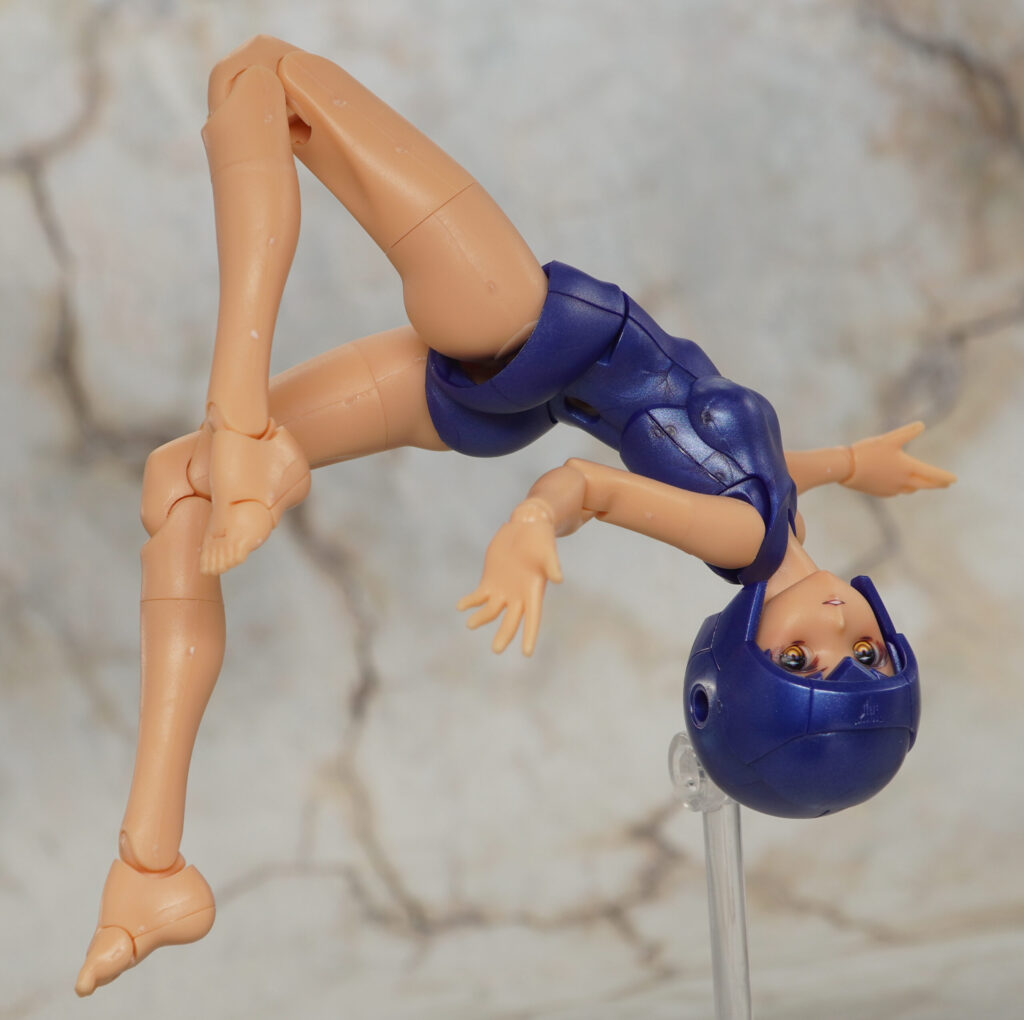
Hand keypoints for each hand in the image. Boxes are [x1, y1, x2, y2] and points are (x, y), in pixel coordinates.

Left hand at [457, 499, 562, 655]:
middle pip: (511, 621)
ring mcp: (503, 589)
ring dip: (481, 618)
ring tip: (470, 624)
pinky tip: (461, 606)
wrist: (526, 526)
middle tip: (496, 649)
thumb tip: (558, 579)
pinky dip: (470, 602)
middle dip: (504, 634)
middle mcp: (518, 595)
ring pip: (491, 611)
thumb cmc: (541, 540)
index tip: (526, 653)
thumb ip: (552, 566)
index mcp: (534, 591)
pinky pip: (478, 597)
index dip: (529, 635)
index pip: (533, 618)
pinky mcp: (489, 580)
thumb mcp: (548, 552)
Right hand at [842, 421, 955, 496]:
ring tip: (921, 483)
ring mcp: (891, 489)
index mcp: (908, 468)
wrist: (846, 468)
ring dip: (918, 486)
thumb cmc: (868, 451)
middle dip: (936, 484)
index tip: (954, 479)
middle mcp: (902, 481)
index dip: (944, 476)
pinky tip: (898, 486)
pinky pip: (896, 492)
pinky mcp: (879, 493)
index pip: (932, 474)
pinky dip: (901, 488)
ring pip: (910, 489)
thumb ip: (907, 432)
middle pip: (924, 485)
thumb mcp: (889, 438)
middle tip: (945, 484)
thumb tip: (922, 425)